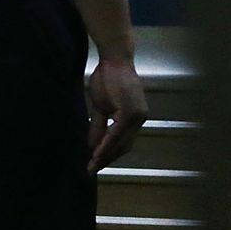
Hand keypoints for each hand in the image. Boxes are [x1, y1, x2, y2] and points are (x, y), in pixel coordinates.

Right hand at [85, 57, 148, 171]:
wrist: (114, 59)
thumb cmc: (107, 78)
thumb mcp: (100, 106)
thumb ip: (98, 125)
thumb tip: (91, 144)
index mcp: (134, 118)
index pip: (122, 142)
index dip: (108, 155)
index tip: (94, 165)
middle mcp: (139, 119)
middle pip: (124, 147)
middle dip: (107, 159)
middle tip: (92, 170)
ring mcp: (137, 116)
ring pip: (122, 143)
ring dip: (106, 155)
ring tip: (93, 165)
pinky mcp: (131, 112)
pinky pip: (117, 133)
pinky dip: (107, 144)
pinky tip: (96, 152)